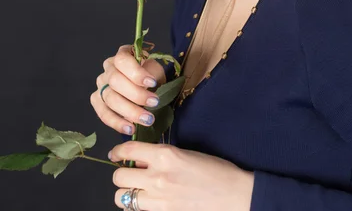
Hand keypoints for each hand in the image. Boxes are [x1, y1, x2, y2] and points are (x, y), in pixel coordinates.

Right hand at [90, 44, 165, 135]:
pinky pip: (103, 113)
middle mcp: (108, 68)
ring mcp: (101, 84)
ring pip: (110, 99)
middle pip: (115, 81)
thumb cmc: (151, 75)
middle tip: (154, 103)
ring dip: (130, 111)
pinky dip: (117, 123)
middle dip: (136, 94)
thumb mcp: (155, 69)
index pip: (122, 60)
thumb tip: (148, 87)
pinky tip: (130, 128)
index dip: (136, 72)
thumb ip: (151, 74)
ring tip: (147, 119)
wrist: (147, 86)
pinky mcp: (97, 101)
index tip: (152, 82)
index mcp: (122, 55)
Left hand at [109, 140, 254, 210]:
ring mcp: (159, 199)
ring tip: (137, 188)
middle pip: (119, 176)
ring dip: (127, 192)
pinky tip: (149, 201)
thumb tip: (141, 159)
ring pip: (123, 198)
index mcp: (165, 155)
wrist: (233, 194)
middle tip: (130, 172)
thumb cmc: (215, 170)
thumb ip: (161, 156)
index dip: (117, 152)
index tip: (116, 154)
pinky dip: (138, 206)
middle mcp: (157, 176)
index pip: (128, 150)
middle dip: (121, 173)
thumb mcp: (185, 153)